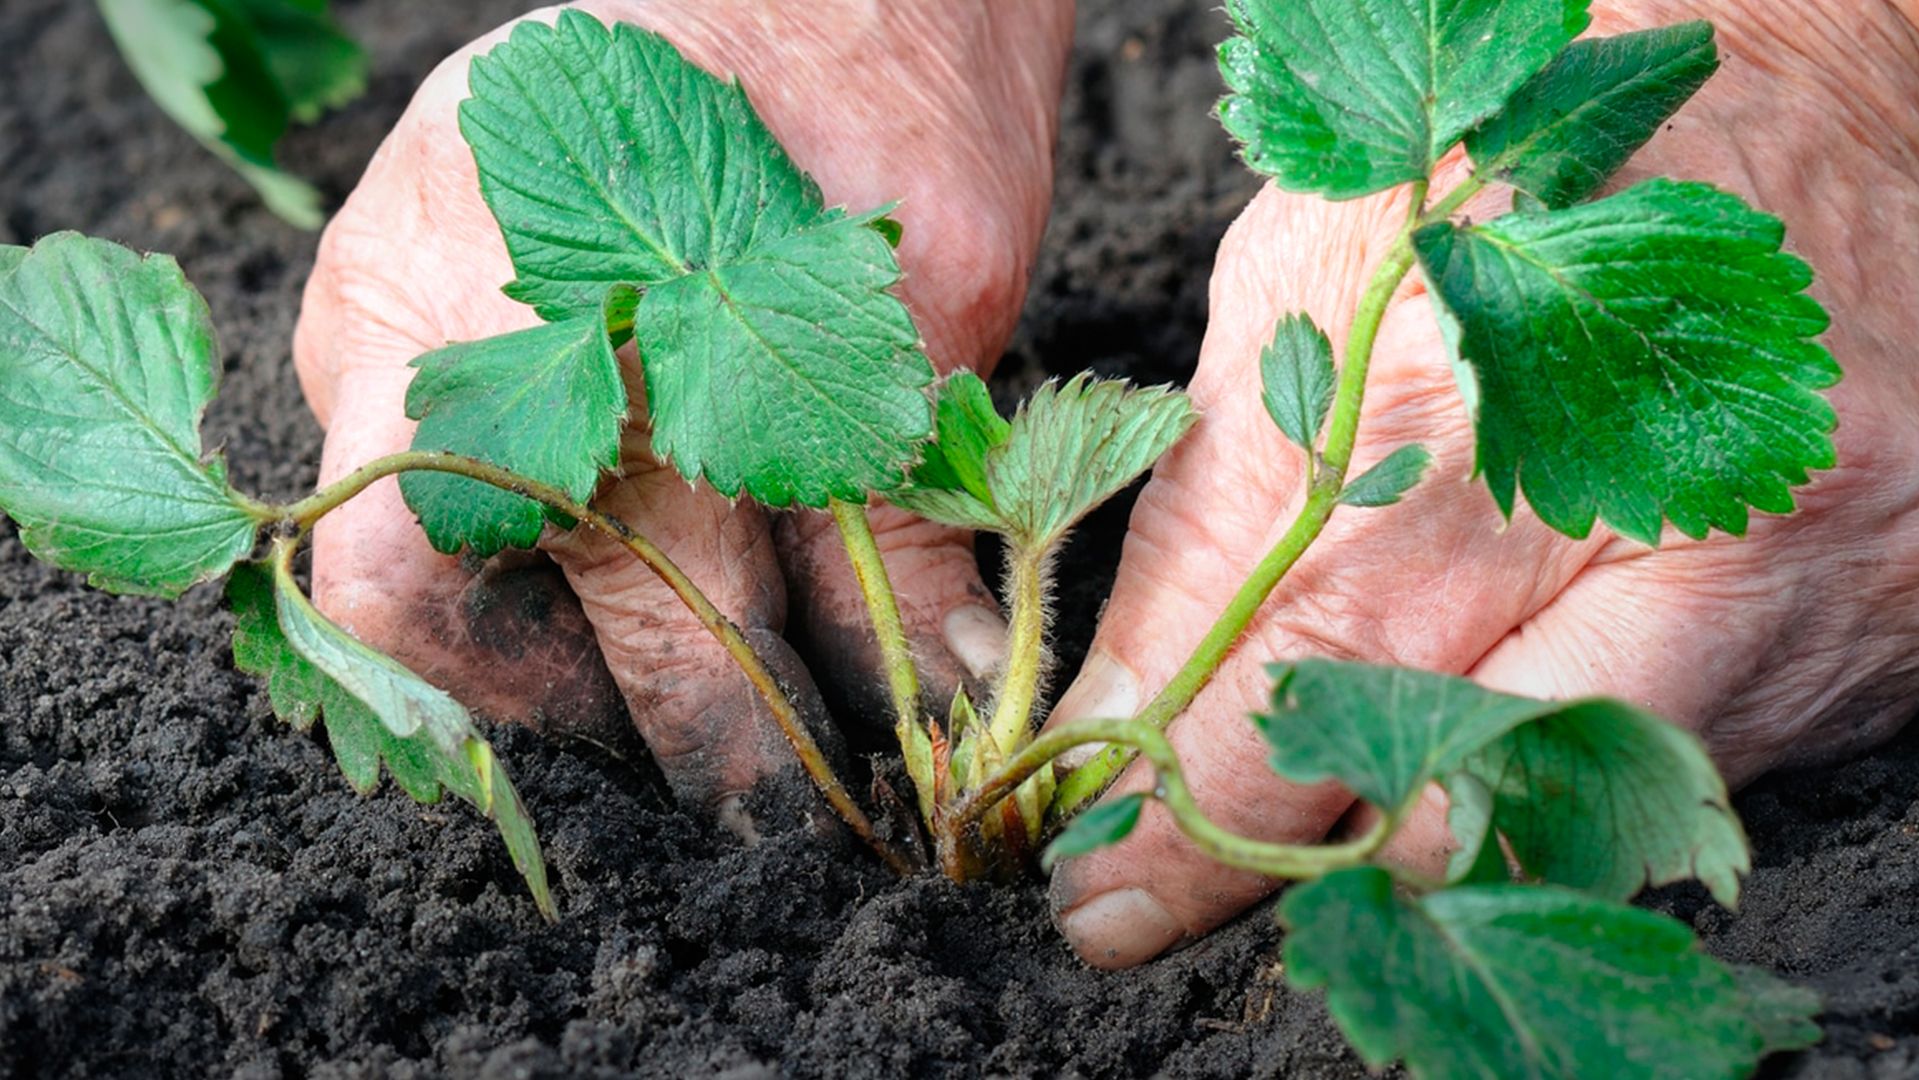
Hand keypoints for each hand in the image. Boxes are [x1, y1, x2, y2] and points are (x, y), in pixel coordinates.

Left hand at [293, 1, 1071, 825]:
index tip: (561, 709)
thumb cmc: (600, 110)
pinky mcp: (926, 334)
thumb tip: (447, 604)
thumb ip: (402, 409)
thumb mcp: (422, 227)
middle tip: (757, 805)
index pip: (400, 606)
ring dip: (840, 729)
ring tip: (860, 774)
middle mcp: (604, 362)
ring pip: (814, 640)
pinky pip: (934, 556)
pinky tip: (951, 678)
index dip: (483, 691)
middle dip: (717, 765)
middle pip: (650, 662)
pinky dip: (945, 641)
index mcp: (435, 336)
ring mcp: (779, 352)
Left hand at [1046, 0, 1918, 967]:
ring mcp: (1781, 589)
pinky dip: (1542, 804)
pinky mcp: (1864, 639)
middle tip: (1132, 904)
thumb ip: (1226, 461)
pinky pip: (1672, 787)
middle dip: (1244, 855)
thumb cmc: (1553, 142)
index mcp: (1472, 378)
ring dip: (1393, 850)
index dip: (1167, 785)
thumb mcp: (1334, 246)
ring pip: (1546, 815)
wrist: (1858, 93)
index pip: (1289, 649)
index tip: (1085, 868)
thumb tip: (1129, 670)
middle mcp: (1641, 504)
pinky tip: (1459, 785)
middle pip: (1408, 763)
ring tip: (1289, 849)